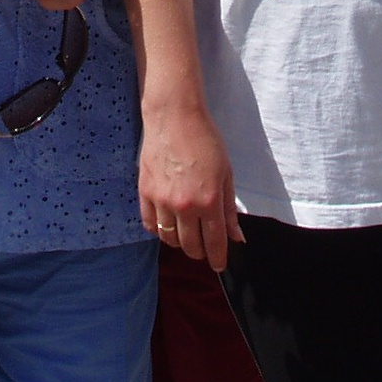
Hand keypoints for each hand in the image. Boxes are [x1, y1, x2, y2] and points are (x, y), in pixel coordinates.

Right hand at [140, 99, 243, 270]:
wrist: (174, 116)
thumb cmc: (205, 140)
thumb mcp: (226, 173)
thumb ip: (229, 209)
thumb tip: (236, 237)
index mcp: (209, 201)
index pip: (214, 243)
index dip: (218, 258)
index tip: (218, 265)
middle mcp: (185, 206)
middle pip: (190, 246)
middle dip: (200, 252)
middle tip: (204, 247)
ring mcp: (162, 200)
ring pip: (169, 239)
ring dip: (180, 242)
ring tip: (186, 234)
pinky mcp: (145, 192)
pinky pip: (150, 224)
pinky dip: (158, 230)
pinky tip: (167, 223)